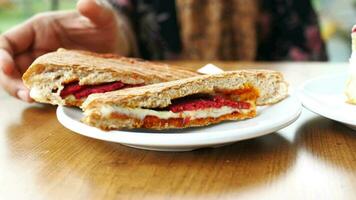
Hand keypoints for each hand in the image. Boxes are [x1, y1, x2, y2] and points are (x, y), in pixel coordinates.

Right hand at [0, 0, 132, 101]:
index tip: (6, 68)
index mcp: (39, 29)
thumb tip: (85, 3)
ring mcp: (46, 66)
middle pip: (10, 66)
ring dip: (23, 92)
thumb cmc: (106, 27)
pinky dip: (42, 96)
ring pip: (22, 81)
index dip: (1, 55)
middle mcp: (37, 48)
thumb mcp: (104, 17)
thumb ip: (96, 10)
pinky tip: (50, 101)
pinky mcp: (57, 79)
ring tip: (34, 99)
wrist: (118, 45)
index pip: (8, 42)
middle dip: (11, 81)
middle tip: (25, 94)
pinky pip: (42, 89)